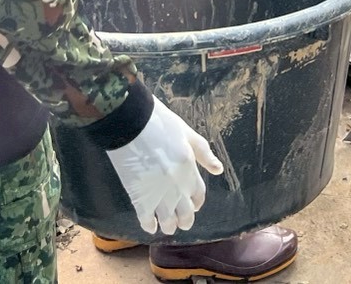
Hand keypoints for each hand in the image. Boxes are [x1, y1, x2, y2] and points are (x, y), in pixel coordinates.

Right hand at [105, 98, 223, 235]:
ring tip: (168, 227)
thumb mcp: (187, 133)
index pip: (198, 195)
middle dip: (185, 220)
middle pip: (186, 213)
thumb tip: (219, 170)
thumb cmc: (159, 123)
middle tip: (182, 222)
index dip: (196, 202)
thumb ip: (203, 153)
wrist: (131, 123)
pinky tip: (150, 227)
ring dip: (169, 226)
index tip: (194, 205)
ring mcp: (159, 194)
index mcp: (190, 169)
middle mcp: (177, 186)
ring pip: (168, 220)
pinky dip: (149, 225)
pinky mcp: (139, 198)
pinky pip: (146, 219)